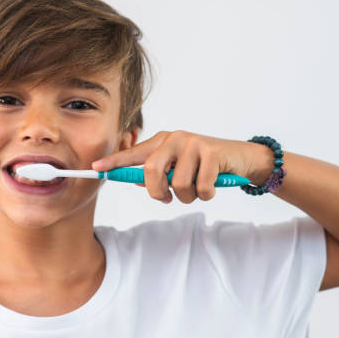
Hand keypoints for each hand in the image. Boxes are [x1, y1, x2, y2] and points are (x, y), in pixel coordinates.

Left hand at [91, 130, 272, 203]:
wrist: (242, 159)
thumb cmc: (204, 165)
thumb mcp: (178, 167)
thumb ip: (157, 173)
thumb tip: (134, 182)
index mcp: (161, 142)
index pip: (133, 153)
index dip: (114, 162)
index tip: (95, 168)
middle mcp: (174, 139)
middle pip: (151, 171)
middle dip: (158, 192)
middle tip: (166, 198)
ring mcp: (193, 144)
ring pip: (178, 184)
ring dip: (188, 196)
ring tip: (197, 190)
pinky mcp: (212, 153)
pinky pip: (201, 187)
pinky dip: (206, 194)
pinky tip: (213, 186)